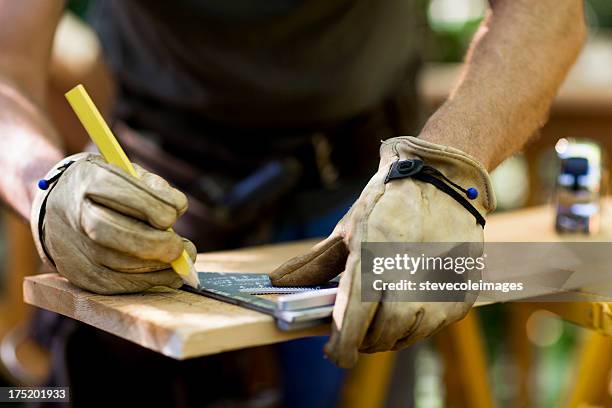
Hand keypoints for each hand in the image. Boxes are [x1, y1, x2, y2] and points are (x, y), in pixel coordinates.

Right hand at [31, 153, 195, 293]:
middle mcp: (78, 215)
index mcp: (89, 181)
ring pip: (122, 264)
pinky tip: (166, 272)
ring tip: (179, 258)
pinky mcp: (81, 275)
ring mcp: (76, 248)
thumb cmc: (105, 190)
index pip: (125, 194)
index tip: (177, 209)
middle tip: (182, 246)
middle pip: (119, 234)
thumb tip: (177, 207)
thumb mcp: (125, 172)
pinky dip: (149, 280)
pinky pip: (119, 284)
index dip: (157, 204)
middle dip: (158, 243)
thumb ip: (152, 185)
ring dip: (159, 265)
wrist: (58, 209)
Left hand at [270, 136, 494, 367]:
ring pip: (405, 336)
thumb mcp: (347, 228)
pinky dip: (414, 323)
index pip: (353, 321)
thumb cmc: (388, 203)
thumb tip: (276, 282)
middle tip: (357, 326)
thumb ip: (313, 263)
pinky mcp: (459, 297)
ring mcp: (437, 292)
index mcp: (372, 261)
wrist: (443, 181)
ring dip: (388, 333)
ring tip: (382, 310)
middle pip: (378, 337)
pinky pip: (430, 327)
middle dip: (362, 338)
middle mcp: (407, 282)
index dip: (341, 346)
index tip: (334, 353)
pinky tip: (408, 300)